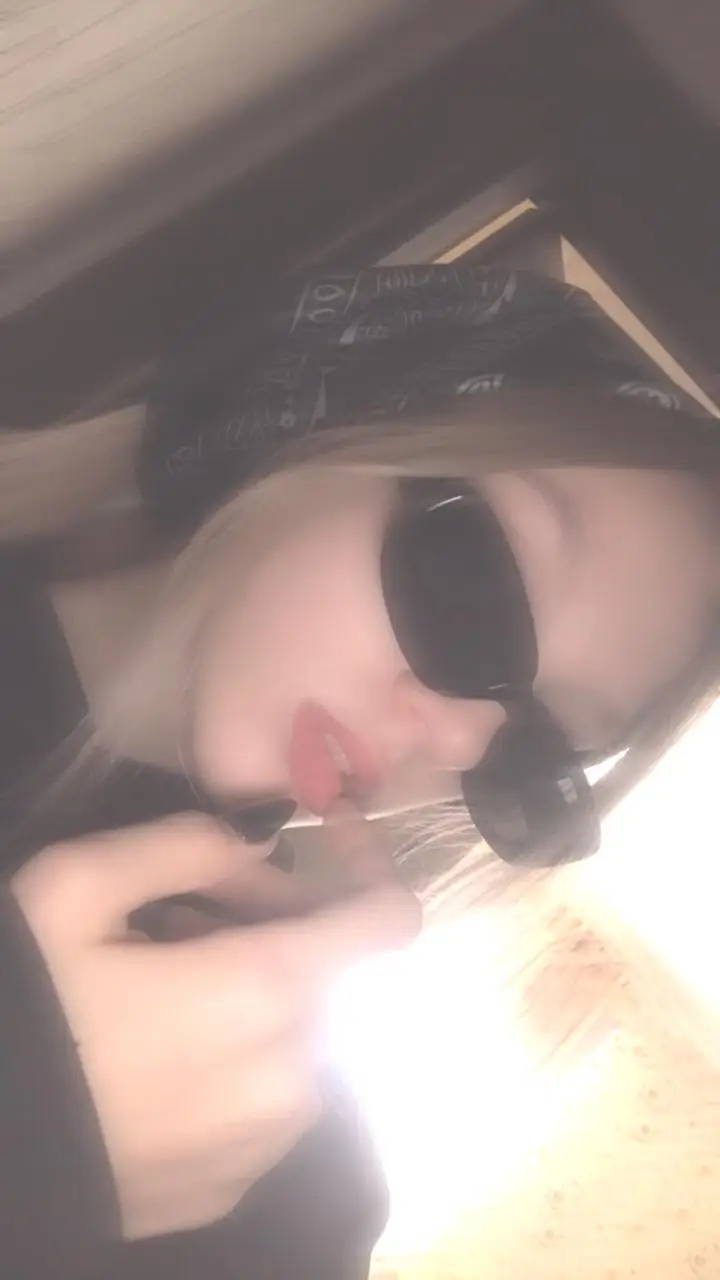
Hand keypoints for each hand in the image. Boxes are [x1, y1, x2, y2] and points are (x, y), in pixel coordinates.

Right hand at [11, 812, 419, 1239]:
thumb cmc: (29, 1010)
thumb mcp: (78, 887)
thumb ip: (192, 844)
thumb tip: (267, 842)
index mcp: (267, 990)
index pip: (388, 920)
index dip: (369, 865)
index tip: (329, 835)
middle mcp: (292, 1071)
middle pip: (330, 971)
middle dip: (278, 925)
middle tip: (186, 917)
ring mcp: (267, 1141)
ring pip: (298, 1033)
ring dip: (254, 994)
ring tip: (158, 986)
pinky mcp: (233, 1185)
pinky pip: (265, 1099)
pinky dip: (236, 1059)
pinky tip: (159, 1052)